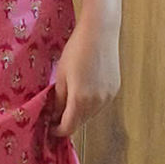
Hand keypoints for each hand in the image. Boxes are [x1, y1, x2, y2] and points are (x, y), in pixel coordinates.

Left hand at [49, 19, 121, 138]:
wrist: (100, 32)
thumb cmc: (76, 50)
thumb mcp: (61, 76)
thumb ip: (58, 100)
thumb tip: (55, 116)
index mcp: (80, 100)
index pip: (69, 127)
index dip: (57, 130)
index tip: (49, 127)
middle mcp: (97, 103)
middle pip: (80, 123)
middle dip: (68, 122)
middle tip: (55, 115)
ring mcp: (108, 97)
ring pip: (91, 114)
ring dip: (79, 113)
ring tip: (68, 101)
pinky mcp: (114, 89)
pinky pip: (99, 104)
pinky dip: (90, 104)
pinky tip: (83, 92)